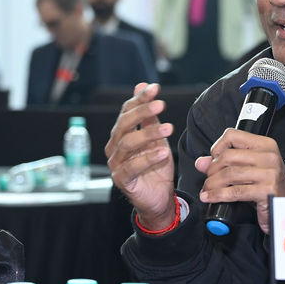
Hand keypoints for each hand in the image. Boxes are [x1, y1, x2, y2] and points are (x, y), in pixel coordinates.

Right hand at [105, 83, 175, 229]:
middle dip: (142, 112)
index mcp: (122, 134)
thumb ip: (149, 116)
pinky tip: (163, 152)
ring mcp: (116, 163)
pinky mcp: (122, 180)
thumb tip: (143, 86)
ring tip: (168, 129)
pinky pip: (132, 167)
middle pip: (124, 125)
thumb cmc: (155, 167)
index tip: (154, 88)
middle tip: (160, 105)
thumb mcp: (156, 138)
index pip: (127, 111)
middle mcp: (115, 147)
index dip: (139, 99)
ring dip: (149, 134)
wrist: (159, 197)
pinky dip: (148, 159)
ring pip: (128, 144)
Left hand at [194, 128, 284, 233]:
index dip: (218, 147)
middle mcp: (269, 156)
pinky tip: (211, 198)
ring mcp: (269, 173)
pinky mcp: (266, 190)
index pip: (233, 135)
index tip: (214, 159)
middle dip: (212, 169)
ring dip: (212, 184)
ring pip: (229, 173)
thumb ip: (224, 163)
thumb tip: (201, 162)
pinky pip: (234, 191)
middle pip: (228, 156)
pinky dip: (218, 195)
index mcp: (266, 145)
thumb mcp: (248, 170)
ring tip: (208, 190)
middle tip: (209, 179)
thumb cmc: (268, 187)